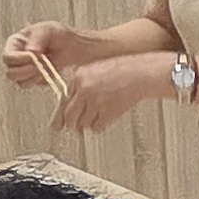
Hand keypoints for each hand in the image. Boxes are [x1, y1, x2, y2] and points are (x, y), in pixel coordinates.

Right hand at [2, 22, 86, 90]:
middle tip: (40, 66)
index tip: (32, 56)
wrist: (75, 48)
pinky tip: (49, 72)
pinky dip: (39, 81)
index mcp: (16, 43)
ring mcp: (24, 70)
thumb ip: (38, 38)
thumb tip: (30, 51)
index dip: (17, 59)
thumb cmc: (60, 36)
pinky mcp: (33, 79)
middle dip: (25, 71)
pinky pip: (30, 85)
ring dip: (33, 77)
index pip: (7, 56)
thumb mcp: (49, 30)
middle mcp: (17, 57)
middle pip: (10, 72)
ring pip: (19, 81)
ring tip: (46, 68)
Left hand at [50, 52, 164, 134]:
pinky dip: (99, 126)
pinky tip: (104, 120)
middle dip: (71, 124)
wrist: (141, 73)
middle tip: (73, 128)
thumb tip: (71, 104)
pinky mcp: (107, 112)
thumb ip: (81, 85)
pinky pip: (97, 127)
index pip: (63, 100)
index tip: (57, 123)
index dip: (60, 114)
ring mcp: (96, 101)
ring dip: (87, 125)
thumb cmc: (123, 70)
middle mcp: (84, 89)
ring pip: (82, 124)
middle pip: (69, 115)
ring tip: (94, 120)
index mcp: (79, 76)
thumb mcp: (96, 71)